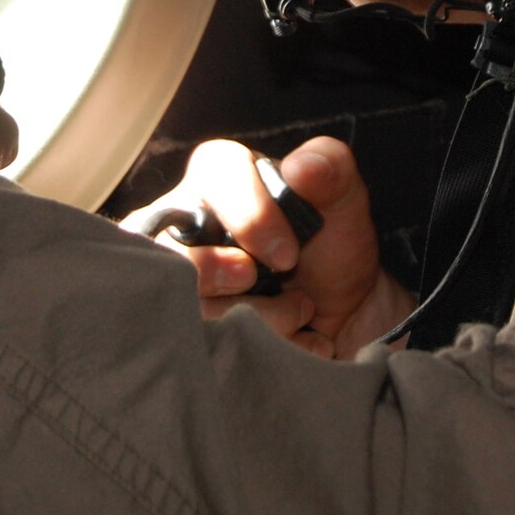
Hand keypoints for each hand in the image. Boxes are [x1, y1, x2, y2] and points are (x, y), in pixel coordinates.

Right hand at [123, 137, 412, 358]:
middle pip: (177, 246)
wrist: (337, 318)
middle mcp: (180, 223)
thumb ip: (331, 168)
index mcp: (217, 178)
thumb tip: (303, 166)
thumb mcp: (342, 202)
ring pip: (187, 301)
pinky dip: (249, 348)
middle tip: (266, 283)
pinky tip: (287, 342)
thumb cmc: (328, 248)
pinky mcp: (179, 323)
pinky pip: (196, 341)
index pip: (214, 176)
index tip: (287, 254)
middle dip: (224, 274)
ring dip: (254, 317)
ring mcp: (172, 277)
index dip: (251, 215)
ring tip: (297, 314)